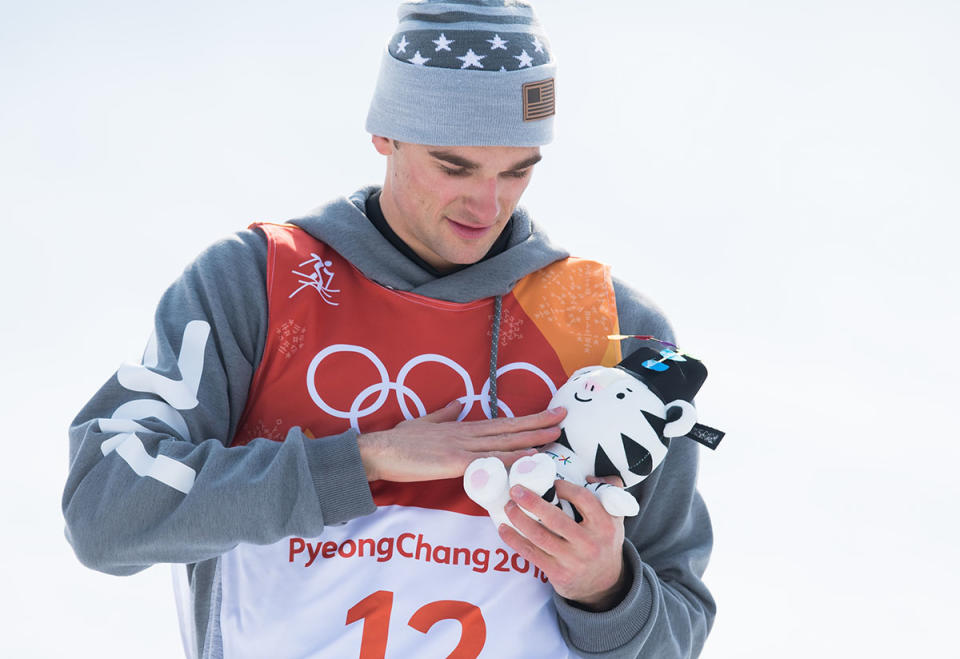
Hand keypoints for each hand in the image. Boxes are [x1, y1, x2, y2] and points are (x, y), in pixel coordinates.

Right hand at [357, 401, 566, 481]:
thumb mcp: (423, 423)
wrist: (378, 450)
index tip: (546, 414)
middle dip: (538, 422)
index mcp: (461, 427)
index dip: (525, 419)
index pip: (500, 423)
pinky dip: (513, 458)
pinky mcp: (455, 462)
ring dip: (533, 437)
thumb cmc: (397, 442)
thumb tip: (459, 403)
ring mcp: (462, 446)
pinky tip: (530, 456)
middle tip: (564, 415)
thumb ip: (443, 415)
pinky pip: (491, 460)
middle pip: (510, 427)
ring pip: (505, 441)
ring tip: (557, 433)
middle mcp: (466, 433)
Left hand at [499, 478, 627, 610]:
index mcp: (605, 525)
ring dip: (519, 519)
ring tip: (508, 506)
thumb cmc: (603, 541)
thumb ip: (610, 491)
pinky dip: (514, 540)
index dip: (564, 487)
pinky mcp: (558, 573)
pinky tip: (504, 528)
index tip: (550, 481)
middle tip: (515, 490)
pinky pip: (531, 554)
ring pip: (540, 536)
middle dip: (532, 502)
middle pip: (556, 518)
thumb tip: (588, 475)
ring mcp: (573, 560)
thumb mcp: (616, 517)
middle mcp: (590, 543)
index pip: (583, 499)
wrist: (604, 583)